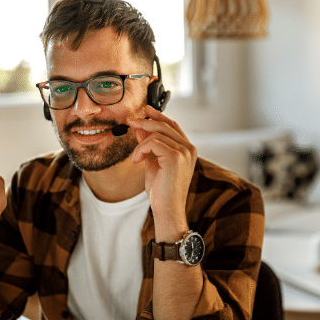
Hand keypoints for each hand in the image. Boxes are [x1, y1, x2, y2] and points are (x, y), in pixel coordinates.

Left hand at [128, 106, 196, 239]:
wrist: (167, 209)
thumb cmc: (161, 190)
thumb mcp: (153, 162)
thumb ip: (149, 145)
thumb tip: (140, 129)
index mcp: (187, 149)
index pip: (173, 126)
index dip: (158, 116)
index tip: (145, 111)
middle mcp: (189, 149)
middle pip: (165, 125)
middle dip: (145, 122)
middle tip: (130, 122)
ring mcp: (184, 152)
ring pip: (157, 134)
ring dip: (140, 144)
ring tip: (135, 158)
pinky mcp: (175, 157)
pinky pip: (152, 142)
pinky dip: (140, 150)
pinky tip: (136, 161)